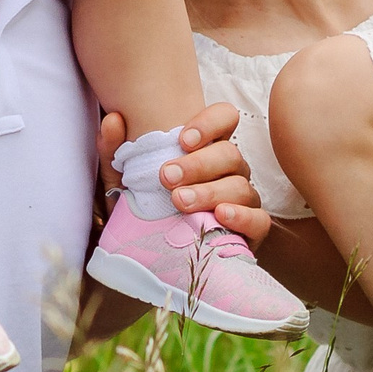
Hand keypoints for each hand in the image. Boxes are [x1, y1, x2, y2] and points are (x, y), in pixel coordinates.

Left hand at [97, 102, 265, 245]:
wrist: (150, 254)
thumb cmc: (144, 206)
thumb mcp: (122, 178)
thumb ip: (115, 148)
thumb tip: (113, 120)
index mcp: (207, 148)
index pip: (225, 118)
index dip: (210, 122)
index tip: (182, 139)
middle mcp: (230, 170)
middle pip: (230, 153)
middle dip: (198, 164)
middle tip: (167, 177)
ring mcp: (243, 198)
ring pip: (241, 186)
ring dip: (210, 192)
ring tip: (181, 202)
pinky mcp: (251, 230)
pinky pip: (260, 220)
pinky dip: (243, 217)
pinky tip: (220, 216)